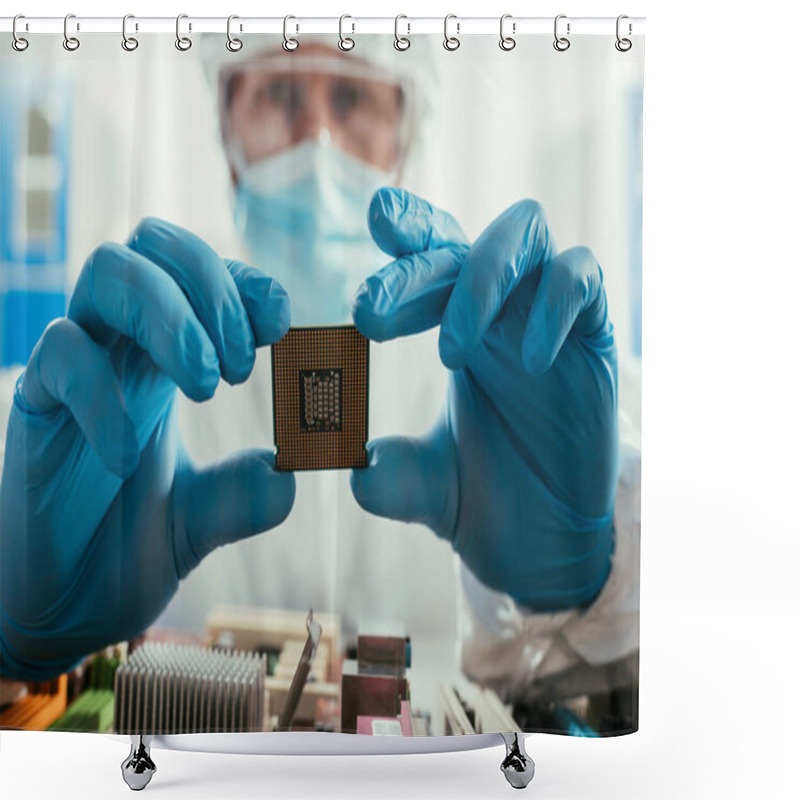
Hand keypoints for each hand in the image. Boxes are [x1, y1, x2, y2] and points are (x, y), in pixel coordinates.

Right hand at [0, 218, 293, 680]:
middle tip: (243, 366)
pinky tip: (128, 457)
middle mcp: (121, 348)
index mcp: (166, 359)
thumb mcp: (206, 515)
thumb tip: (291, 468)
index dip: (245, 283)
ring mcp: (73, 368)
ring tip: (208, 387)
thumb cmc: (132, 547)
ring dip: (172, 317)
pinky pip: (61, 355)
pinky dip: (107, 396)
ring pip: (109, 272)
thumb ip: (247, 491)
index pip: (202, 276)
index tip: (281, 326)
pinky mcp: (34, 403)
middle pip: (154, 245)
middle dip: (212, 286)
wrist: (67, 608)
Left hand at [351, 189, 618, 611]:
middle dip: (414, 270)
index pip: (432, 255)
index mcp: (454, 325)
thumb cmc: (482, 496)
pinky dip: (554, 305)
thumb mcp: (422, 484)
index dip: (409, 228)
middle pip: (463, 243)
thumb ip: (386, 474)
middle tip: (368, 316)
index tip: (376, 220)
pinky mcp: (596, 337)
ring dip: (481, 278)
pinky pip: (582, 280)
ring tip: (449, 353)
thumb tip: (355, 468)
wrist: (546, 542)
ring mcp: (547, 317)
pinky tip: (531, 363)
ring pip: (526, 234)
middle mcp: (499, 310)